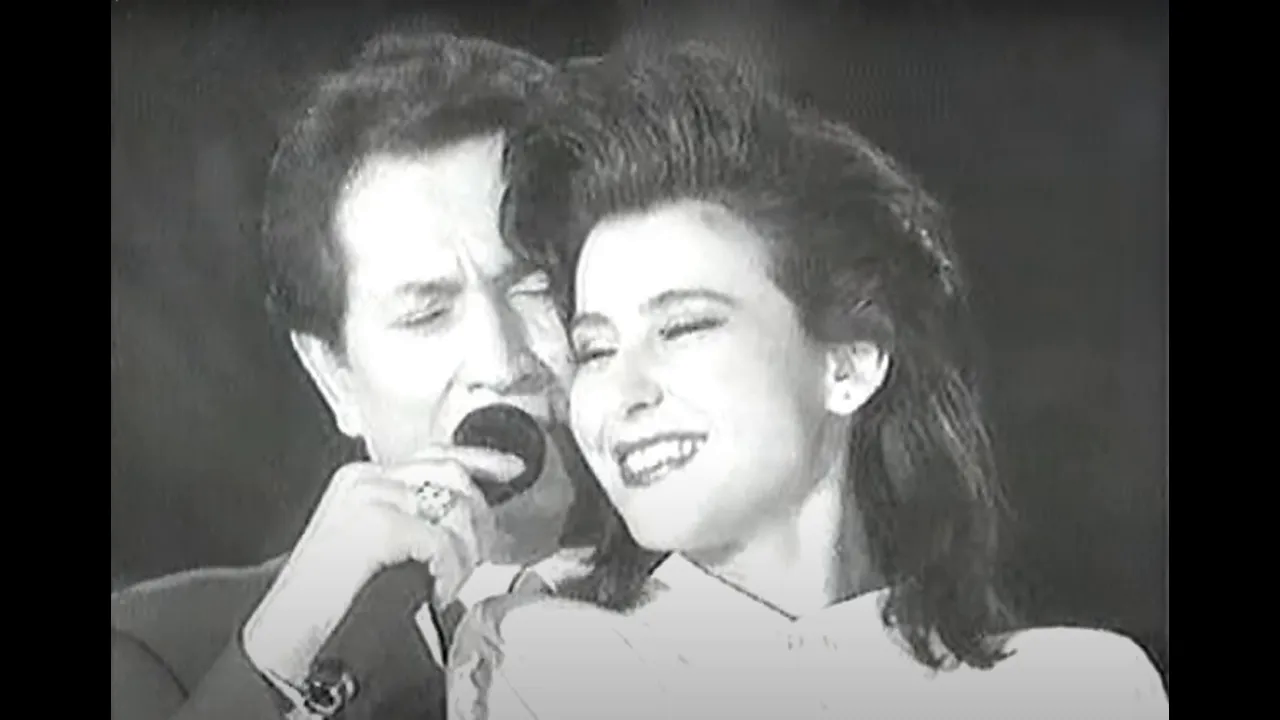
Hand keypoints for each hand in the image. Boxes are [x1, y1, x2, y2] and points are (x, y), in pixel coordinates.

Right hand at [242, 446, 524, 683]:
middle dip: (479, 515)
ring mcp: (370, 498)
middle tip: (482, 553)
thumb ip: (405, 517)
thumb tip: (461, 517)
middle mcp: (366, 478)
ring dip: (468, 548)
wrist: (283, 630)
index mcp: (362, 476)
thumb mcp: (367, 543)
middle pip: (451, 474)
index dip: (480, 459)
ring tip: (455, 578)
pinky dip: (451, 568)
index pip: (434, 454)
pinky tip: (439, 588)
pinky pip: (442, 541)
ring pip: (453, 506)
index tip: (512, 471)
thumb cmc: (328, 597)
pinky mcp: (376, 527)